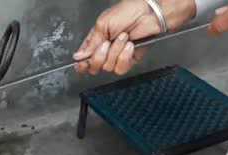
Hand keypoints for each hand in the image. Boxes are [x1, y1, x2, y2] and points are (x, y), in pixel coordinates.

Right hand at [74, 0, 195, 74]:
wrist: (149, 14)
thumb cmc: (127, 12)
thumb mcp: (102, 25)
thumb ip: (90, 43)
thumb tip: (78, 56)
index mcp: (96, 41)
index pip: (83, 59)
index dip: (81, 64)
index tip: (82, 63)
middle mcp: (105, 51)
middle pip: (94, 67)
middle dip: (99, 56)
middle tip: (107, 43)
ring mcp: (116, 57)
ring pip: (108, 67)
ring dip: (115, 52)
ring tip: (123, 37)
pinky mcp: (129, 60)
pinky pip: (120, 68)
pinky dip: (124, 57)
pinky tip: (130, 46)